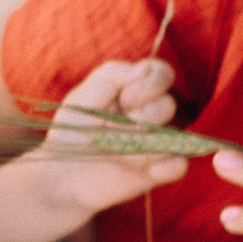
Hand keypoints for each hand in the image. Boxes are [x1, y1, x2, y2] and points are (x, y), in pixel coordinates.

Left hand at [37, 58, 188, 216]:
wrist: (62, 173)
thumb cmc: (72, 131)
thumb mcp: (84, 94)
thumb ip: (113, 73)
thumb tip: (146, 68)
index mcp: (137, 90)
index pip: (163, 74)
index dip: (151, 84)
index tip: (124, 99)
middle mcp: (153, 114)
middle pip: (169, 105)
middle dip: (142, 117)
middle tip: (114, 131)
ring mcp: (159, 142)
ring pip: (175, 135)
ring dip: (145, 145)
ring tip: (119, 155)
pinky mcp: (160, 170)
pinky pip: (180, 165)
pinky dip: (165, 166)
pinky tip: (139, 169)